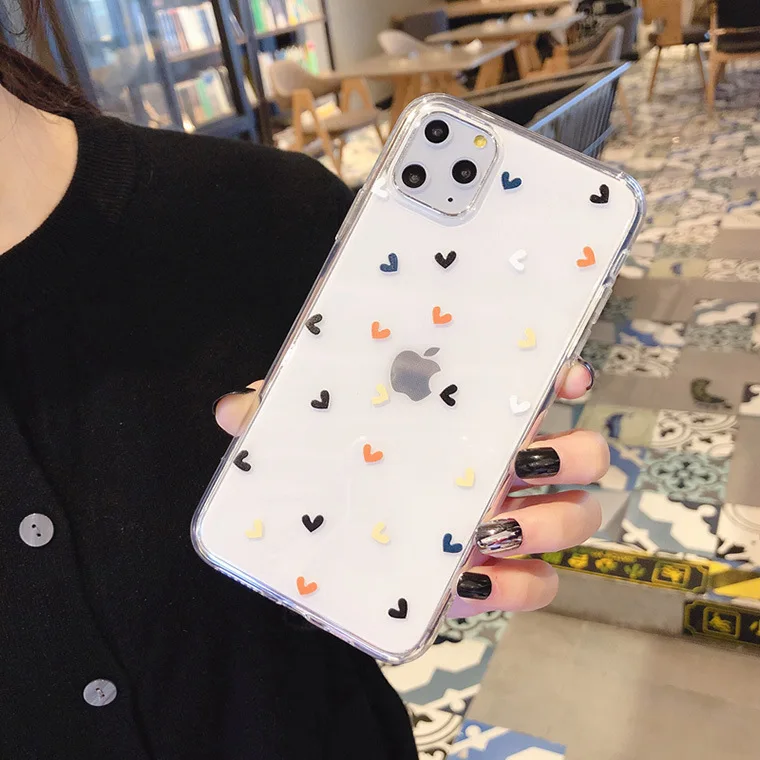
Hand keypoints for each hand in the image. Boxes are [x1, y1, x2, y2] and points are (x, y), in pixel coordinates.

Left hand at [213, 361, 606, 617]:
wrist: (328, 555)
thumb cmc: (330, 479)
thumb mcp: (304, 441)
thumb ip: (272, 417)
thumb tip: (231, 410)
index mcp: (467, 423)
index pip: (537, 387)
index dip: (562, 377)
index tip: (563, 375)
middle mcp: (500, 468)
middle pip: (583, 455)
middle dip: (574, 455)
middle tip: (524, 462)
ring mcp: (506, 524)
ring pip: (576, 518)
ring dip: (554, 522)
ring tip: (496, 525)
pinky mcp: (494, 579)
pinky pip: (539, 587)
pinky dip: (521, 586)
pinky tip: (474, 578)